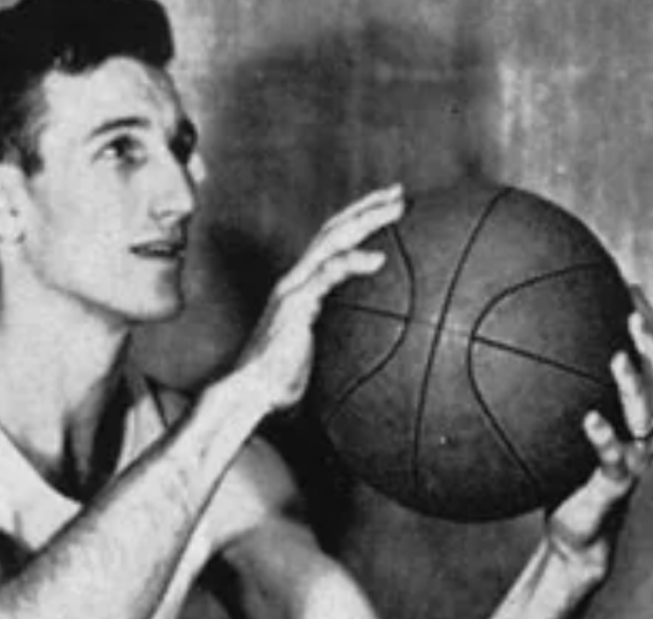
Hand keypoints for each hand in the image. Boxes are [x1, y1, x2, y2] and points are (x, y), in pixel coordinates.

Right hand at [235, 184, 404, 413]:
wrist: (252, 392)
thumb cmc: (281, 381)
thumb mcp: (317, 354)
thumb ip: (338, 341)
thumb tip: (376, 354)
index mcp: (301, 287)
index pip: (331, 243)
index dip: (357, 220)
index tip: (389, 208)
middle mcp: (295, 279)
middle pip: (333, 229)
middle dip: (367, 207)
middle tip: (400, 193)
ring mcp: (293, 288)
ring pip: (331, 240)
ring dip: (365, 220)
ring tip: (396, 208)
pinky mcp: (293, 303)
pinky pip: (326, 274)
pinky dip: (352, 262)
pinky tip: (378, 260)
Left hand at [546, 286, 652, 577]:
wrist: (573, 535)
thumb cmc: (556, 480)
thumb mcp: (546, 439)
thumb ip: (532, 406)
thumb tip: (487, 367)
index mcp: (626, 413)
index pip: (641, 361)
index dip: (642, 323)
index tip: (627, 284)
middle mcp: (638, 429)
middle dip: (648, 344)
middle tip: (631, 313)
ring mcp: (633, 456)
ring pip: (646, 413)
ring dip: (634, 384)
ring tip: (617, 357)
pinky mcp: (618, 483)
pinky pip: (614, 457)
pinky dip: (604, 436)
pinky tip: (589, 418)